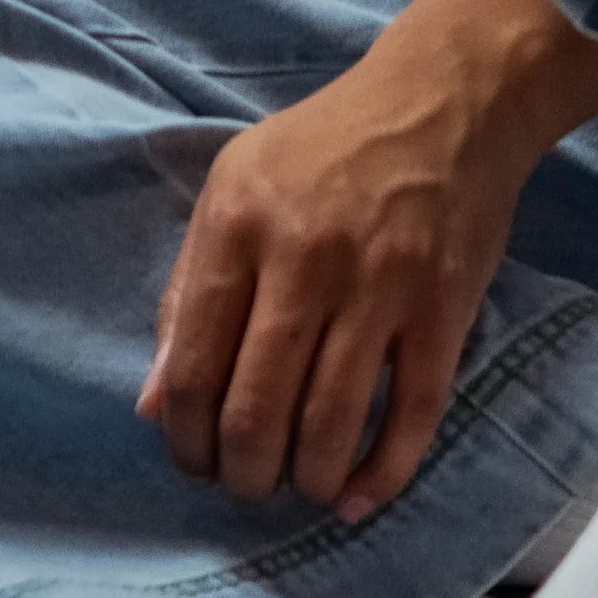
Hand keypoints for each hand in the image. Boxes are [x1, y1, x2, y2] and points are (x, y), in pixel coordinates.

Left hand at [137, 0, 568, 524]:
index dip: (186, 441)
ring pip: (328, 425)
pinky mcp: (444, 308)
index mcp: (239, 226)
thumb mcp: (233, 190)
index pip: (194, 370)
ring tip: (297, 485)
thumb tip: (154, 406)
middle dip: (242, 474)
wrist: (444, 102)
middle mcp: (305, 258)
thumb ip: (187, 294)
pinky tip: (355, 495)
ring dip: (304, 480)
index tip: (196, 462)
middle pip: (256, 412)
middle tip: (247, 484)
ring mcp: (381, 286)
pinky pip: (410, 416)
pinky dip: (380, 473)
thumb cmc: (325, 149)